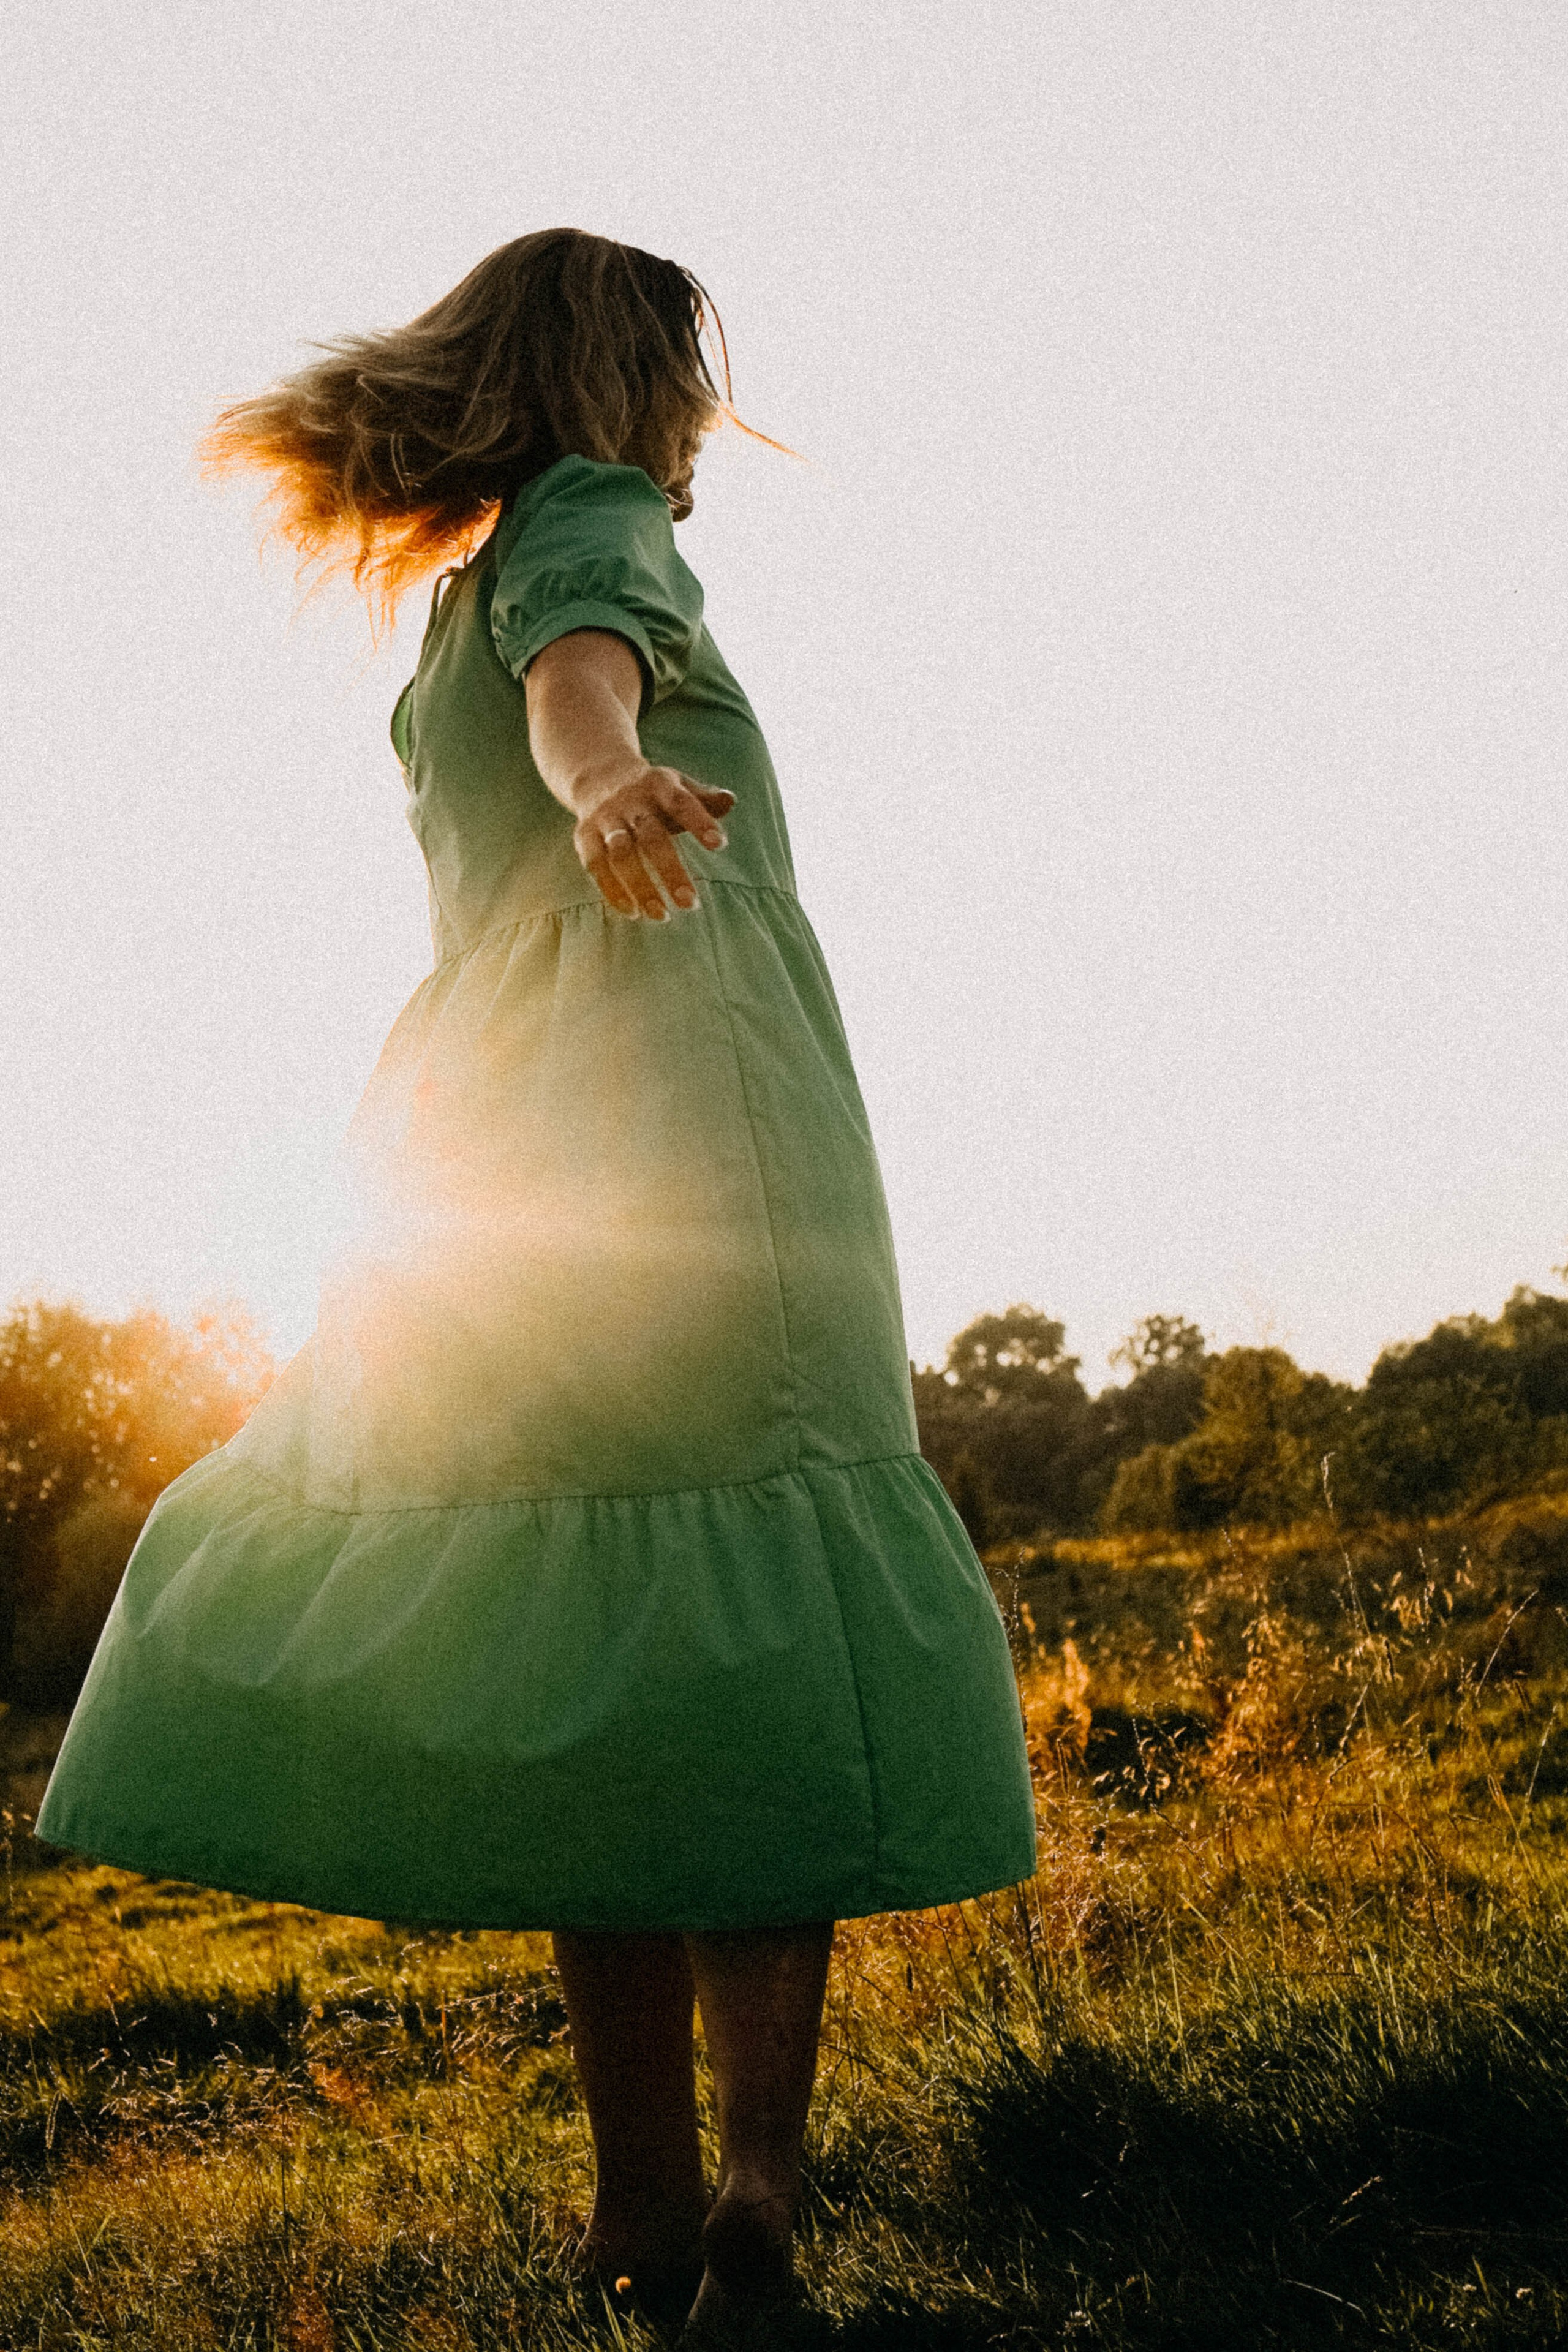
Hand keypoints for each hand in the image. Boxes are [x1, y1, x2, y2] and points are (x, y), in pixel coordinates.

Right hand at [573, 764, 735, 919]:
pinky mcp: (584, 835)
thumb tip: (730, 801)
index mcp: (659, 785)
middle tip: (690, 904)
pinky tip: (632, 912)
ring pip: (620, 854)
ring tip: (661, 916)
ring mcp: (605, 818)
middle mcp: (630, 801)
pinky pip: (594, 864)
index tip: (719, 845)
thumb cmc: (652, 791)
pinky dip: (611, 890)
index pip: (681, 803)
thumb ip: (704, 799)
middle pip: (650, 836)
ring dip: (640, 886)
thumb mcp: (678, 787)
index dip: (699, 822)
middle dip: (669, 870)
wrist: (598, 775)